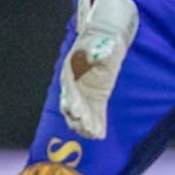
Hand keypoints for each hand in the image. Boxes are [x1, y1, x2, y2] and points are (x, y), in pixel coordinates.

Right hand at [57, 0, 138, 138]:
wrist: (107, 41)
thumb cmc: (101, 39)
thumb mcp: (101, 41)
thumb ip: (99, 45)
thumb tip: (102, 45)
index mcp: (71, 68)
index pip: (68, 87)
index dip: (70, 100)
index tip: (74, 110)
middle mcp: (74, 84)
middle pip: (71, 103)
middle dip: (77, 116)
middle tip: (84, 124)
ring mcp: (84, 94)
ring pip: (80, 113)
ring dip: (85, 124)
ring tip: (93, 133)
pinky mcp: (95, 101)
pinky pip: (94, 115)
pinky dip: (96, 125)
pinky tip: (100, 135)